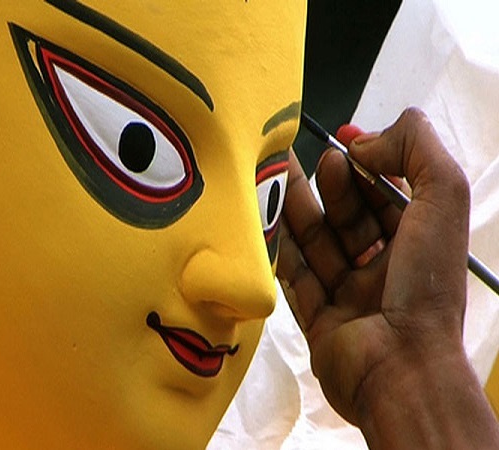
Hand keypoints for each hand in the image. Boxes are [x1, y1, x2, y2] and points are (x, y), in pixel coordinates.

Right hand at [277, 108, 498, 447]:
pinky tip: (266, 223)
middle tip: (302, 157)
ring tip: (275, 177)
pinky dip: (281, 250)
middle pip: (348, 217)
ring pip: (316, 244)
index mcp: (417, 243)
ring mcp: (349, 294)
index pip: (386, 195)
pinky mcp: (318, 318)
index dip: (366, 165)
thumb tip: (367, 140)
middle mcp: (384, 268)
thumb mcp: (443, 198)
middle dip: (328, 185)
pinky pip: (295, 277)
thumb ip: (417, 150)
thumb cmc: (426, 286)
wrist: (400, 368)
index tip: (343, 141)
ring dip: (296, 210)